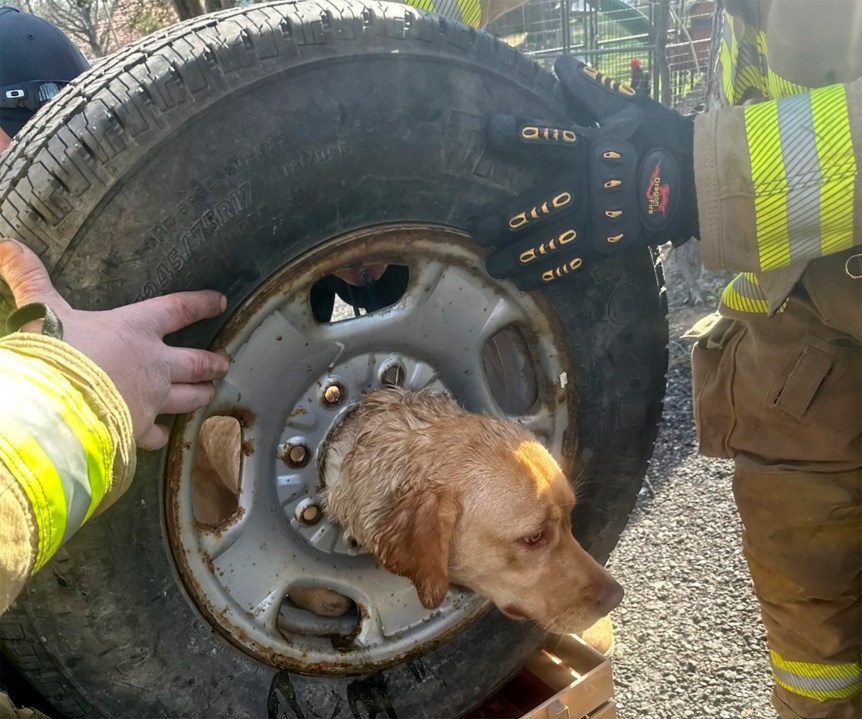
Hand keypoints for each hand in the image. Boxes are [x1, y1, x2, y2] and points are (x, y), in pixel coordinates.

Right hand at [0, 239, 229, 448]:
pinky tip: (163, 437)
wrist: (52, 407)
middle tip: (224, 362)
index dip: (201, 304)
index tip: (220, 302)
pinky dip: (162, 435)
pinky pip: (158, 434)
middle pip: (196, 362)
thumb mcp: (40, 310)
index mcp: (136, 328)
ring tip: (210, 393)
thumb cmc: (52, 352)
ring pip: (189, 398)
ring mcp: (152, 399)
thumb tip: (7, 243)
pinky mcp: (140, 429)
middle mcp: (154, 364)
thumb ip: (29, 278)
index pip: (179, 310)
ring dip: (201, 395)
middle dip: (213, 362)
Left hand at [473, 56, 697, 290]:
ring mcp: (598, 220)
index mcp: (593, 150)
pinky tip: (525, 282)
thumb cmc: (661, 139)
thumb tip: (562, 64)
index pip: (550, 139)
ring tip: (493, 266)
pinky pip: (573, 263)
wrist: (700, 181)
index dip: (520, 135)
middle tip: (477, 229)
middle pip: (540, 204)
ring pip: (551, 241)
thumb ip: (591, 91)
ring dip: (519, 255)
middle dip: (506, 219)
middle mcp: (590, 187)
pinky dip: (548, 274)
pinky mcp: (608, 243)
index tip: (493, 130)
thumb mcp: (628, 109)